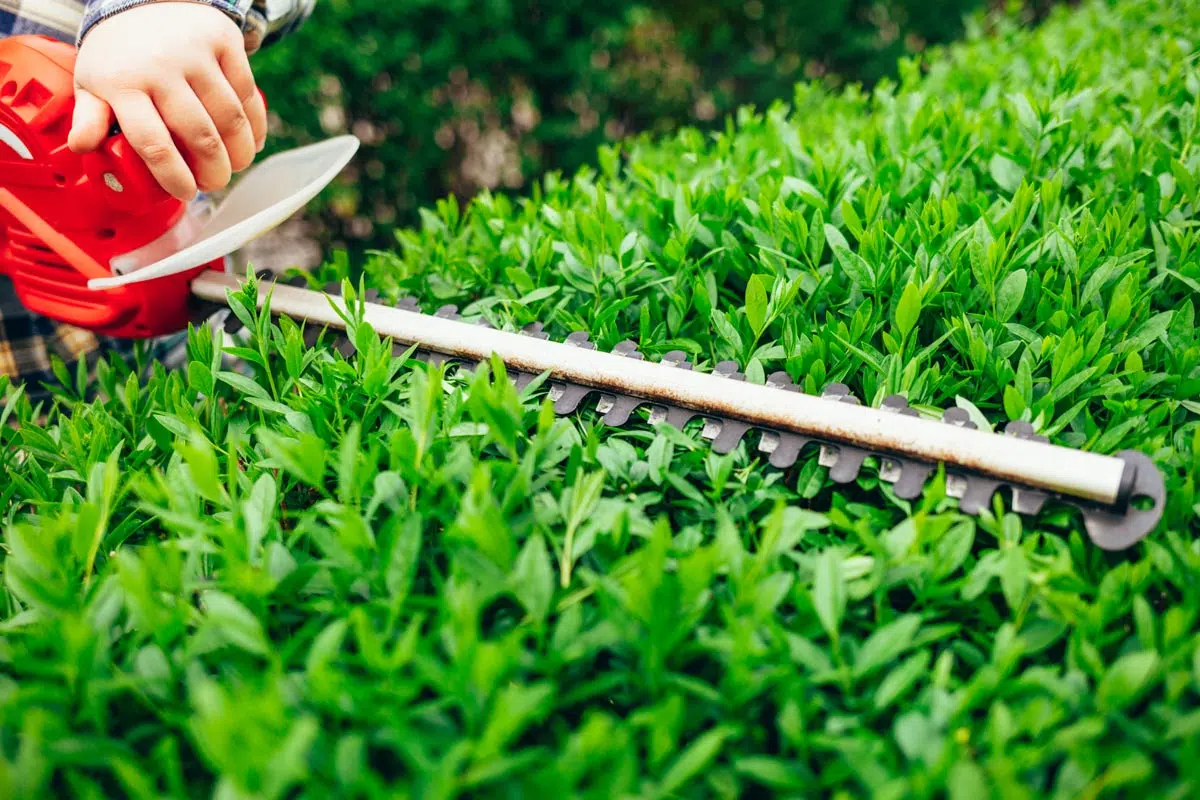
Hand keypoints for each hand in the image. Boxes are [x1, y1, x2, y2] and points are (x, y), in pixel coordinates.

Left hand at [68, 2, 266, 200]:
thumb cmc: (119, 53)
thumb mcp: (92, 81)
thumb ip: (89, 117)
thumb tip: (83, 148)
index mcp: (122, 83)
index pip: (153, 143)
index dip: (174, 176)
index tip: (187, 193)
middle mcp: (160, 67)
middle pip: (200, 135)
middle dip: (215, 171)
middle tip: (215, 184)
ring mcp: (195, 53)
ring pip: (230, 119)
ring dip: (239, 153)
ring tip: (235, 166)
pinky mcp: (223, 42)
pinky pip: (248, 95)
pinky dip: (255, 126)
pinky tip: (251, 143)